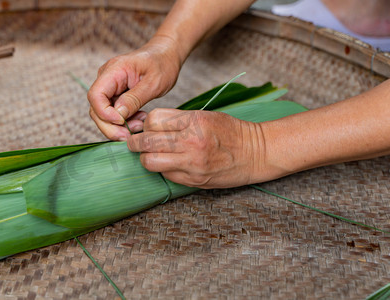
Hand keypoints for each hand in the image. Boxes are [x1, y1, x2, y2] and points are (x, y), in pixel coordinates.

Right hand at [87, 36, 182, 140]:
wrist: (166, 55)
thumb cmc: (163, 63)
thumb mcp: (154, 82)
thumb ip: (135, 98)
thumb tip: (118, 115)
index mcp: (114, 70)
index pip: (95, 96)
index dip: (105, 113)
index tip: (123, 122)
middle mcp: (107, 78)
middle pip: (96, 109)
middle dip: (110, 126)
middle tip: (129, 136)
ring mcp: (110, 87)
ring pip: (103, 114)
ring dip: (118, 126)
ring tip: (139, 125)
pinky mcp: (115, 94)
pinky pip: (113, 113)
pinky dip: (124, 121)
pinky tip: (139, 120)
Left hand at [126, 108, 272, 188]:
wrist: (256, 153)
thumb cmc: (231, 131)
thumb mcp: (205, 116)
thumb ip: (177, 120)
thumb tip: (148, 126)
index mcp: (194, 121)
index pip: (153, 120)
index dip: (145, 124)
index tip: (145, 127)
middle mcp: (191, 142)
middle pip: (146, 142)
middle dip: (134, 143)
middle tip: (132, 143)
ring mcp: (192, 164)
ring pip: (150, 162)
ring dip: (146, 158)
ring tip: (149, 154)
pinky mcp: (194, 180)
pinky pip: (166, 175)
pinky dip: (162, 169)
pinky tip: (169, 164)